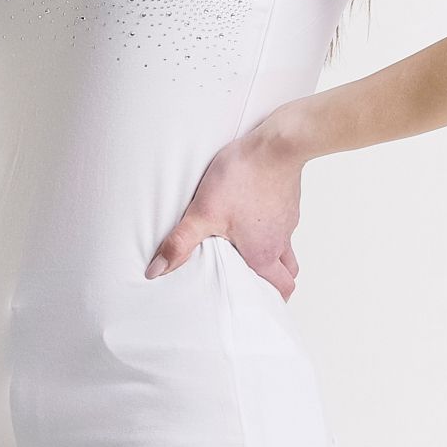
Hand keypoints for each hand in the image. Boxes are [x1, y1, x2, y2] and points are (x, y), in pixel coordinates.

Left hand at [145, 110, 306, 301]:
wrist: (277, 142)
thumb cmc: (245, 177)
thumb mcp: (204, 212)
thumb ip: (180, 242)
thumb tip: (157, 270)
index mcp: (263, 253)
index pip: (281, 288)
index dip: (272, 300)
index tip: (259, 304)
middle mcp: (280, 240)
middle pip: (289, 272)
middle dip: (275, 280)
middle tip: (254, 281)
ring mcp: (287, 218)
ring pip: (287, 246)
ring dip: (273, 253)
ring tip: (248, 247)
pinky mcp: (287, 198)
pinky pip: (283, 220)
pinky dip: (270, 225)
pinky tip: (251, 212)